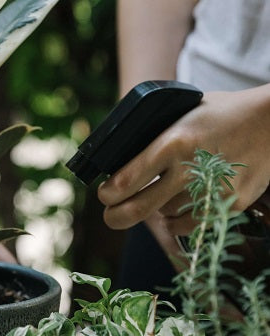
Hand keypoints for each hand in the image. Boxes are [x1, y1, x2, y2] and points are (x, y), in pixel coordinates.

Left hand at [98, 87, 269, 235]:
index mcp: (173, 142)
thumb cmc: (222, 113)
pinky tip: (178, 208)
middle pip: (138, 209)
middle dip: (116, 217)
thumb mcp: (181, 112)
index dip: (108, 194)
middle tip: (110, 216)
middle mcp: (190, 169)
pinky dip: (180, 220)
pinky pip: (192, 224)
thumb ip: (155, 136)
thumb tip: (119, 159)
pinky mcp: (231, 204)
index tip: (104, 194)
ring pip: (166, 216)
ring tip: (160, 195)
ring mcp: (211, 190)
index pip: (126, 180)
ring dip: (156, 210)